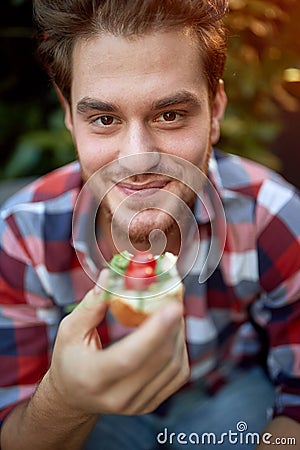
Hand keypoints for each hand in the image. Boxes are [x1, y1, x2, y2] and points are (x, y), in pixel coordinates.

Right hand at [45, 269, 189, 416]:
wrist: (73, 397)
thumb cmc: (69, 360)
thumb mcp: (70, 331)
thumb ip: (91, 305)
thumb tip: (110, 276)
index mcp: (92, 377)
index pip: (129, 358)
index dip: (154, 332)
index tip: (171, 306)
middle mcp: (117, 396)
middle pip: (158, 360)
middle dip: (173, 325)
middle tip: (175, 298)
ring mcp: (137, 404)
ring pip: (173, 366)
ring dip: (178, 334)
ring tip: (173, 311)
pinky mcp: (150, 404)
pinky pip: (177, 375)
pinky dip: (179, 348)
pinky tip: (172, 331)